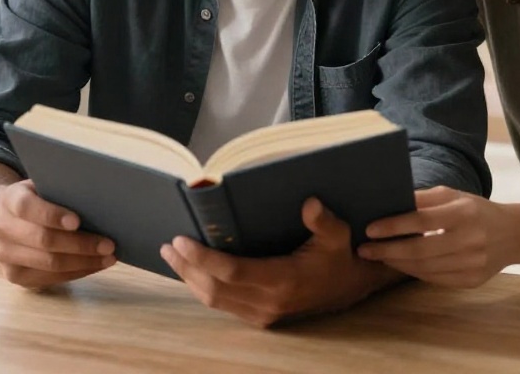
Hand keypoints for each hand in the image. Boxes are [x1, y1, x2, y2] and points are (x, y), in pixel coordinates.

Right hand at [0, 179, 116, 288]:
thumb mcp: (46, 184)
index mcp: (10, 199)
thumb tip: (101, 197)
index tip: (78, 221)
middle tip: (109, 244)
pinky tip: (95, 265)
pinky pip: (49, 278)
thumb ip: (64, 188)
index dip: (52, 215)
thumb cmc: (41, 196)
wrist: (12, 218)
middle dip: (80, 244)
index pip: (28, 207)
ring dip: (83, 262)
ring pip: (48, 263)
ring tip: (109, 257)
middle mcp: (2, 228)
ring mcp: (5, 255)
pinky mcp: (14, 276)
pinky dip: (76, 272)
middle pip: (43, 240)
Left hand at [160, 198, 399, 326]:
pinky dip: (204, 288)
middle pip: (215, 289)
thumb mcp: (338, 235)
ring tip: (173, 257)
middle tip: (168, 246)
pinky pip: (224, 304)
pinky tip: (194, 272)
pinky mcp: (260, 316)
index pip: (231, 272)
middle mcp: (268, 302)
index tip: (181, 240)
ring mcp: (262, 313)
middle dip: (188, 268)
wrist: (350, 287)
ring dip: (191, 279)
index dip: (203, 258)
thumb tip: (309, 203)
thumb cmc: (340, 257)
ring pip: (215, 300)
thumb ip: (323, 221)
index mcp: (282, 280)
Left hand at [357, 186, 515, 287]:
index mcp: (463, 213)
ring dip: (397, 263)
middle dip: (387, 250)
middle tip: (364, 249)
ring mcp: (472, 264)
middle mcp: (469, 240)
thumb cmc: (475, 210)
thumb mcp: (453, 195)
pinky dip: (413, 272)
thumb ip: (423, 199)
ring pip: (425, 268)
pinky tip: (400, 264)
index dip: (394, 226)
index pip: (421, 220)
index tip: (370, 228)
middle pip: (420, 249)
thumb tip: (390, 203)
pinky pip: (434, 279)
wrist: (512, 234)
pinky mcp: (471, 281)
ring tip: (378, 256)